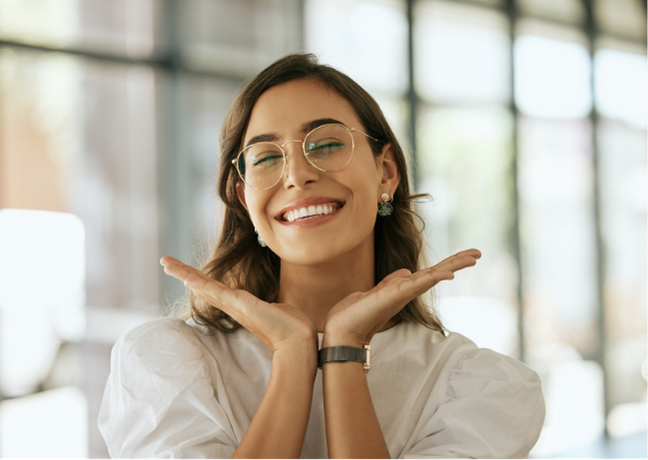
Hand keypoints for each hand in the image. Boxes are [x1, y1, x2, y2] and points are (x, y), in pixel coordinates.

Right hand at [160, 257, 317, 353]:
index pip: (214, 288)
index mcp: (240, 305)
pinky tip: (187, 278)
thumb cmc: (291, 327)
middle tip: (164, 262)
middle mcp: (233, 305)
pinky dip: (201, 284)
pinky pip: (216, 292)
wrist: (298, 340)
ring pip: (204, 286)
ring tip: (166, 263)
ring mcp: (235, 306)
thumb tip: (277, 306)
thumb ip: (272, 305)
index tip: (184, 271)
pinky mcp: (240, 305)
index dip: (198, 278)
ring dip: (184, 273)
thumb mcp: (277, 309)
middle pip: (202, 285)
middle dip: (183, 272)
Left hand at [323, 249, 480, 347]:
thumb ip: (391, 282)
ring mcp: (404, 293)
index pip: (430, 273)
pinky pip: (420, 283)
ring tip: (473, 257)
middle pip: (437, 273)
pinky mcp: (397, 295)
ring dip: (454, 265)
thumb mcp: (375, 291)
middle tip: (478, 253)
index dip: (447, 264)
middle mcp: (407, 291)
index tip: (466, 256)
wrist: (341, 330)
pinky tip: (449, 273)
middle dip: (457, 262)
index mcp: (403, 288)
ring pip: (434, 275)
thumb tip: (406, 271)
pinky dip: (435, 278)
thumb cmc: (355, 314)